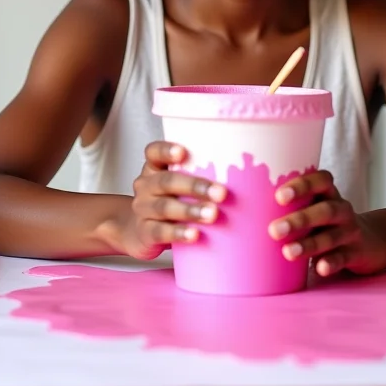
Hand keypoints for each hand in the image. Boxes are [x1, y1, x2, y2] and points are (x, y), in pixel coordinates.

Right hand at [121, 141, 226, 260]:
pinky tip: (194, 235)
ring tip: (213, 215)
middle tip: (221, 193)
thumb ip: (199, 176)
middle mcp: (146, 186)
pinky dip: (178, 233)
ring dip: (191, 210)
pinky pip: (159, 232)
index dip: (166, 150)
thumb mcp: (177, 185)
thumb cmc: (169, 201)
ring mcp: (143, 209)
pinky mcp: (144, 233)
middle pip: (166, 181)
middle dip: (195, 186)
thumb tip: (247, 175)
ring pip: (164, 207)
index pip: (153, 152)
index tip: (183, 152)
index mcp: (155, 168)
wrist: (138, 232)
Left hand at [268, 170, 385, 276]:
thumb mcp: (314, 208)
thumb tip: (241, 208)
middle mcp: (342, 209)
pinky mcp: (357, 253)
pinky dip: (331, 262)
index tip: (279, 195)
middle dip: (299, 219)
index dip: (302, 184)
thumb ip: (289, 206)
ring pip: (332, 236)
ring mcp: (351, 231)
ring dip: (309, 244)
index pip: (322, 179)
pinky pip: (344, 257)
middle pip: (325, 209)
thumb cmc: (327, 223)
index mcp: (328, 194)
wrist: (372, 241)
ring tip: (287, 252)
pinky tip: (318, 268)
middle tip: (273, 230)